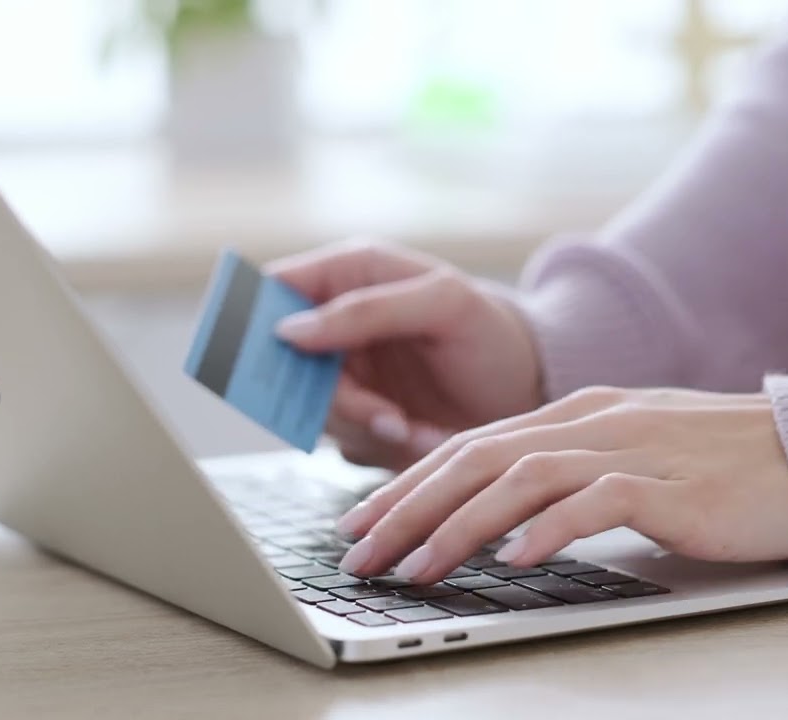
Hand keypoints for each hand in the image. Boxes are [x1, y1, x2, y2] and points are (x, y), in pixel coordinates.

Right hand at [267, 239, 544, 469]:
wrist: (532, 388)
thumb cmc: (494, 331)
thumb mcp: (443, 305)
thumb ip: (366, 309)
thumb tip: (289, 329)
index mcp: (350, 273)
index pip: (274, 287)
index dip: (254, 319)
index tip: (266, 355)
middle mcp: (338, 322)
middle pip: (283, 361)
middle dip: (328, 394)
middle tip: (378, 412)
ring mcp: (347, 373)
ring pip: (311, 407)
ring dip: (360, 424)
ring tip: (409, 424)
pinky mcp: (362, 417)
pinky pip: (344, 439)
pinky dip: (379, 444)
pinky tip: (420, 435)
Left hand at [333, 387, 787, 581]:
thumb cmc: (721, 465)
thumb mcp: (628, 458)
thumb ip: (567, 475)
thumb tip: (500, 516)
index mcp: (576, 414)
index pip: (471, 445)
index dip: (407, 484)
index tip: (362, 522)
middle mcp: (592, 422)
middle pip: (478, 458)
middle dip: (408, 508)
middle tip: (360, 553)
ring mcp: (630, 449)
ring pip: (520, 478)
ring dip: (459, 525)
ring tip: (415, 568)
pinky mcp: (670, 485)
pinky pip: (595, 503)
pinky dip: (547, 530)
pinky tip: (511, 560)